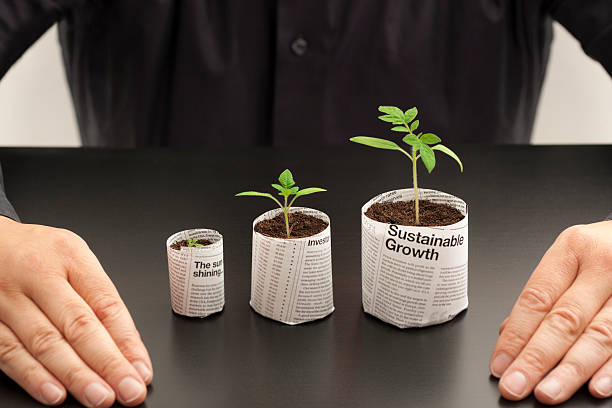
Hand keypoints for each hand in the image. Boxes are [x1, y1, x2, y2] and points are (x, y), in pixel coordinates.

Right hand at [0, 217, 152, 406]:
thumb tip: (126, 344)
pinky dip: (34, 376)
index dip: (127, 341)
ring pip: (46, 342)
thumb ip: (95, 295)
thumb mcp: (71, 256)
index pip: (106, 303)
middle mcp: (39, 275)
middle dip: (108, 363)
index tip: (142, 369)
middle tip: (129, 390)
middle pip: (79, 325)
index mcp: (70, 256)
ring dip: (76, 375)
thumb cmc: (37, 253)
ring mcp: (8, 298)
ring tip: (100, 397)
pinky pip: (10, 352)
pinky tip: (55, 394)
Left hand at [490, 220, 611, 403]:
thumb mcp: (569, 257)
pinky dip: (611, 369)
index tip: (500, 364)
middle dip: (537, 357)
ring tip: (548, 391)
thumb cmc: (600, 250)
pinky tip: (596, 387)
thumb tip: (507, 333)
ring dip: (571, 369)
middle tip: (516, 384)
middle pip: (564, 319)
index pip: (536, 298)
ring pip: (598, 335)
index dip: (516, 335)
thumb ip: (542, 294)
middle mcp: (601, 267)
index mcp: (571, 250)